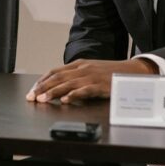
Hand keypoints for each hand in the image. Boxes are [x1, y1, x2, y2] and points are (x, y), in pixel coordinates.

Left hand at [25, 58, 157, 104]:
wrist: (133, 71)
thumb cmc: (111, 73)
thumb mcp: (90, 70)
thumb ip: (76, 76)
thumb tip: (59, 86)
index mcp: (78, 65)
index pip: (55, 71)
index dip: (42, 81)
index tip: (32, 90)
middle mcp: (83, 69)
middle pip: (57, 78)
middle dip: (42, 88)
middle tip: (31, 97)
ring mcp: (91, 76)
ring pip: (68, 84)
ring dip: (53, 92)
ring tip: (42, 100)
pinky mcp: (101, 85)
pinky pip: (85, 91)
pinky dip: (74, 95)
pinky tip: (66, 101)